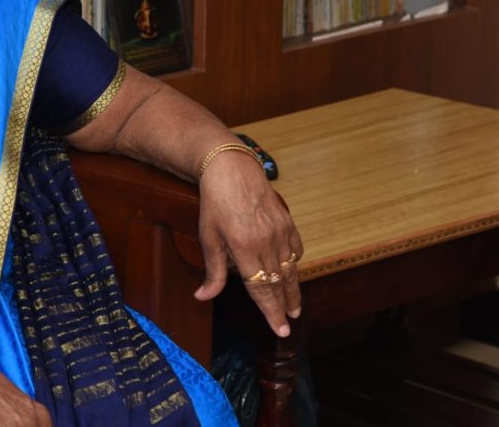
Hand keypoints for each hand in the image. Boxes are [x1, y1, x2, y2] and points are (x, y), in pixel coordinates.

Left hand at [193, 151, 303, 336]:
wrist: (232, 168)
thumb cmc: (215, 203)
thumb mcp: (208, 237)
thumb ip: (212, 270)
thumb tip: (203, 297)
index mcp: (245, 249)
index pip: (262, 289)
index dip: (270, 312)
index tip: (280, 329)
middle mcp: (267, 243)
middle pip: (279, 282)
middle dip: (284, 306)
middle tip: (289, 324)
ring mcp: (280, 231)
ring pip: (291, 268)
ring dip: (293, 290)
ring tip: (294, 307)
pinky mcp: (287, 221)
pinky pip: (295, 248)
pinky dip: (295, 263)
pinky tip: (292, 272)